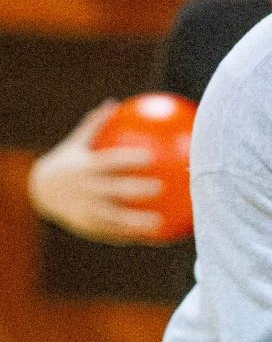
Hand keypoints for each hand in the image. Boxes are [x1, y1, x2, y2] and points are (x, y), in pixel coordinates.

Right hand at [27, 101, 163, 242]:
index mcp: (87, 168)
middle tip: (160, 188)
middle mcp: (87, 190)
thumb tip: (113, 102)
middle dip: (136, 189)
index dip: (129, 160)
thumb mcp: (76, 143)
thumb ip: (95, 124)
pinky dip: (130, 236)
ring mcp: (87, 210)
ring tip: (160, 225)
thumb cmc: (66, 162)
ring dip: (136, 222)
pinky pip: (111, 233)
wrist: (40, 191)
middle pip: (114, 191)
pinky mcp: (88, 225)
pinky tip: (153, 239)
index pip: (110, 162)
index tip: (151, 157)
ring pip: (114, 218)